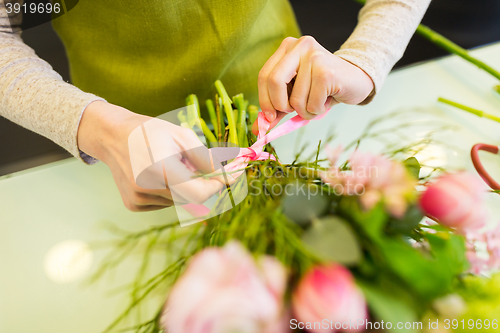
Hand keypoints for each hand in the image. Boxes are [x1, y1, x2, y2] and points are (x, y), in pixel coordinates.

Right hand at [77, 101, 224, 211]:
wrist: (112, 136)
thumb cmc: (149, 131)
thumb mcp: (182, 136)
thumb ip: (206, 158)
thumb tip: (229, 174)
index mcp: (160, 169)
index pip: (199, 193)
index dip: (218, 186)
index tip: (231, 176)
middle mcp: (147, 189)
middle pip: (191, 198)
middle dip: (204, 184)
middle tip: (206, 168)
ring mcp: (139, 199)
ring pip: (179, 201)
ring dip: (186, 187)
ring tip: (174, 165)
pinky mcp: (134, 205)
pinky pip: (165, 203)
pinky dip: (171, 191)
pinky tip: (160, 174)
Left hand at [256, 36, 373, 130]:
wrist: (357, 81)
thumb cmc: (323, 88)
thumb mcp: (296, 94)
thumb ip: (276, 107)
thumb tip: (258, 128)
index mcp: (287, 47)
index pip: (264, 76)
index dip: (264, 100)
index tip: (270, 117)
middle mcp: (300, 46)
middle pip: (274, 82)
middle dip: (280, 105)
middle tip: (291, 111)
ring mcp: (314, 57)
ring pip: (295, 99)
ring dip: (305, 111)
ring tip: (317, 102)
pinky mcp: (327, 72)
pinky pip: (311, 104)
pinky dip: (317, 110)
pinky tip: (327, 100)